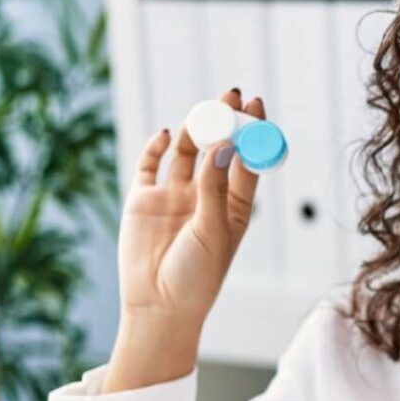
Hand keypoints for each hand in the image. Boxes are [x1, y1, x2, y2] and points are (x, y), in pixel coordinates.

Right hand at [118, 88, 264, 328]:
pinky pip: (150, 165)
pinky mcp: (144, 199)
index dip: (252, 132)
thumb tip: (222, 144)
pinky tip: (168, 135)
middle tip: (230, 93)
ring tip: (203, 112)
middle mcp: (205, 196)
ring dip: (197, 130)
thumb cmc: (196, 276)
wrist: (158, 306)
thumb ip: (214, 188)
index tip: (255, 104)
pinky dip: (158, 147)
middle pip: (217, 149)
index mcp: (233, 206)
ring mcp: (174, 196)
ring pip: (187, 152)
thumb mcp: (212, 230)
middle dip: (224, 121)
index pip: (246, 160)